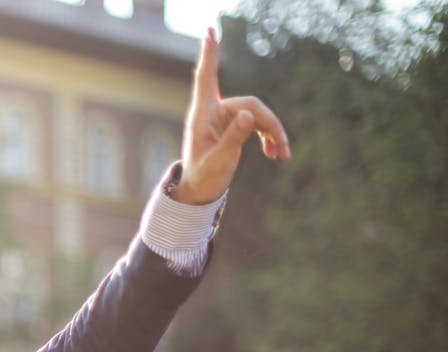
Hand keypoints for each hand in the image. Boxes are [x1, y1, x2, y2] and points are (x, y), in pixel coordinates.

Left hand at [173, 27, 290, 204]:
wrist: (200, 190)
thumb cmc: (203, 176)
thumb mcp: (218, 160)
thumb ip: (233, 138)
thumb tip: (249, 116)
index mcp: (202, 114)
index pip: (207, 76)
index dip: (210, 53)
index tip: (209, 29)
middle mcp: (214, 110)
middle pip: (251, 104)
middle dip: (269, 125)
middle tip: (281, 149)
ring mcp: (226, 117)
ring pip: (258, 114)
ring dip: (273, 133)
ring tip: (282, 154)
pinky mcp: (235, 125)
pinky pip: (258, 123)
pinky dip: (269, 137)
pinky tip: (277, 154)